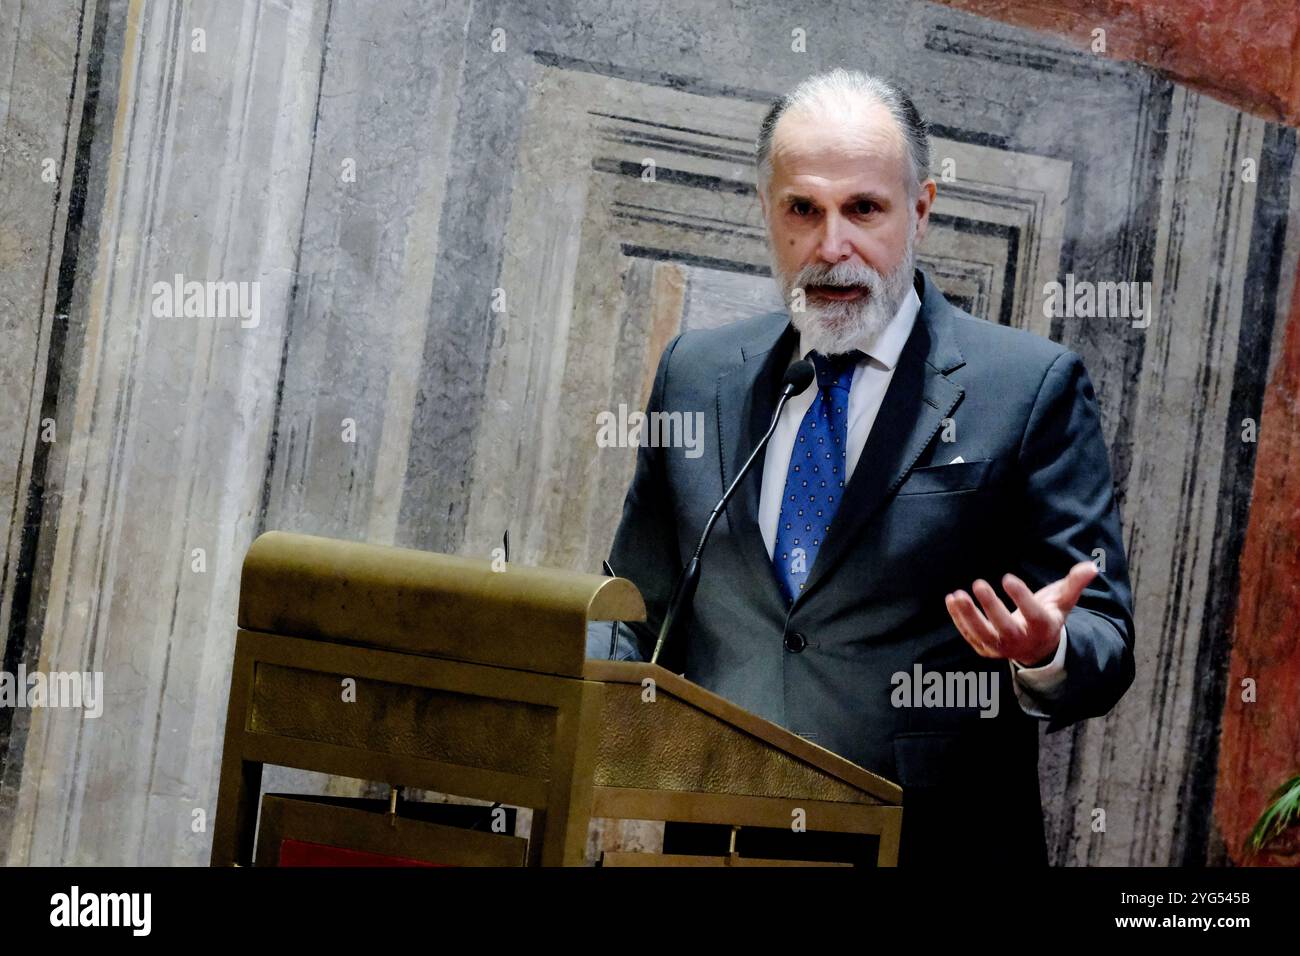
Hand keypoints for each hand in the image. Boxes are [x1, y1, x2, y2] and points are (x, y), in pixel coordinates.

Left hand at [944, 561, 1097, 665]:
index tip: (1008, 578)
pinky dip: (959, 620)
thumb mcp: (1063, 602)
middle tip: (979, 583)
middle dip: (991, 607)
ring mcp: (1001, 647)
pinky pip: (970, 635)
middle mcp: (1021, 640)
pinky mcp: (985, 649)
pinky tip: (951, 600)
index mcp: (1041, 627)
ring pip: (982, 634)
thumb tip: (1091, 566)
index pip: (1032, 613)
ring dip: (967, 616)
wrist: (1036, 648)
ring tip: (956, 595)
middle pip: (1004, 627)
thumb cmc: (1048, 617)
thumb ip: (1074, 584)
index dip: (1021, 597)